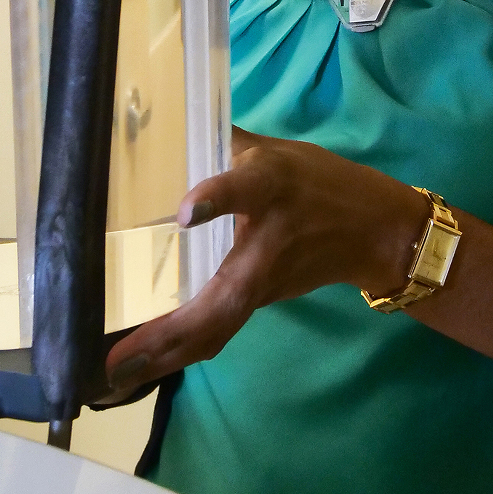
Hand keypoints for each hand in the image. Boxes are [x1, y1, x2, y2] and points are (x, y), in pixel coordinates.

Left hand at [101, 127, 427, 399]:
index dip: (218, 198)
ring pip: (218, 325)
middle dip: (172, 331)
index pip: (247, 189)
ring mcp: (265, 281)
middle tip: (116, 363)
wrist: (376, 233)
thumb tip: (164, 117)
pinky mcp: (259, 300)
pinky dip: (179, 352)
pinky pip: (217, 330)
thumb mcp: (278, 150)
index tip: (185, 213)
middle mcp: (268, 241)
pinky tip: (139, 367)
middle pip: (225, 295)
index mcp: (273, 186)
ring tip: (116, 376)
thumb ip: (226, 141)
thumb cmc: (319, 182)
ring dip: (168, 354)